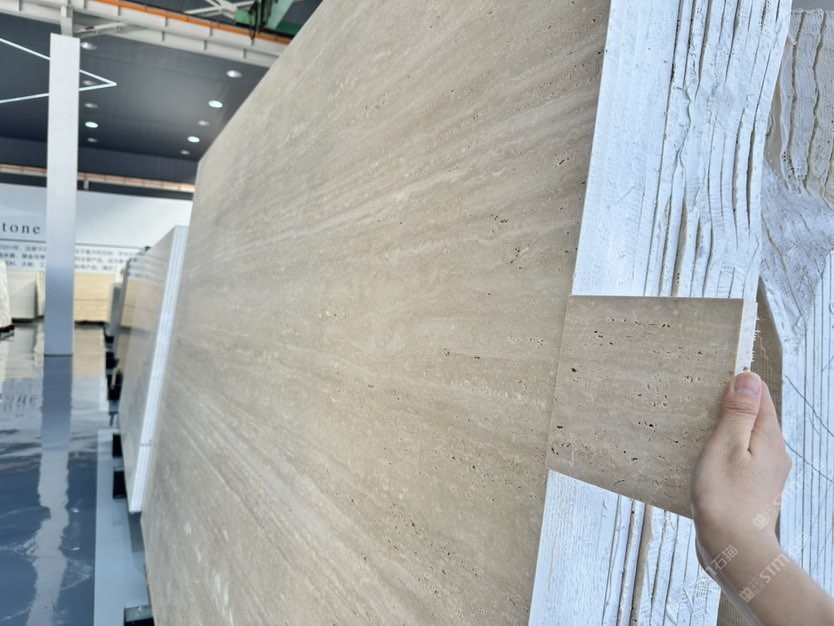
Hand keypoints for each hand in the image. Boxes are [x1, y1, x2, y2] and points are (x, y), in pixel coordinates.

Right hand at [691, 371, 790, 564]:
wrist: (733, 550)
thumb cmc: (724, 498)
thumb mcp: (725, 446)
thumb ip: (738, 412)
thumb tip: (749, 378)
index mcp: (770, 438)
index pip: (760, 396)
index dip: (738, 384)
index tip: (712, 381)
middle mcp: (775, 454)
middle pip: (754, 417)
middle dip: (729, 408)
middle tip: (699, 406)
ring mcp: (766, 474)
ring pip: (746, 439)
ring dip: (725, 432)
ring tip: (699, 434)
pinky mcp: (753, 489)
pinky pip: (740, 459)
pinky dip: (724, 453)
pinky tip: (706, 461)